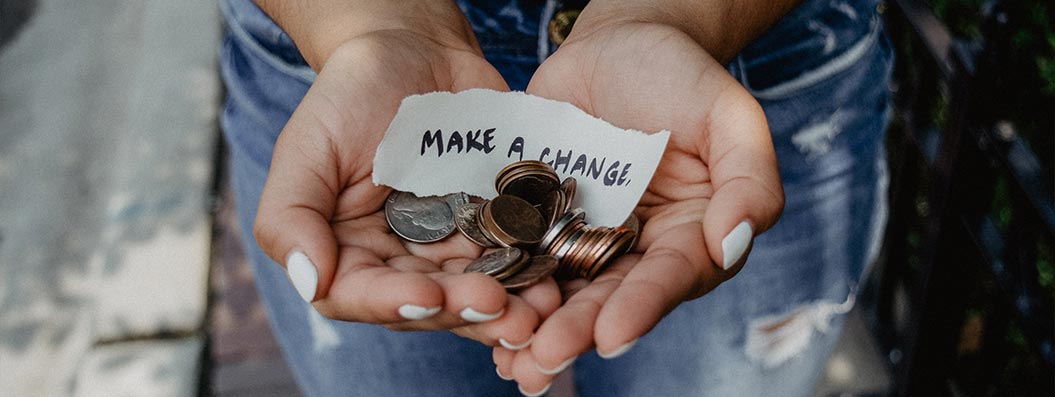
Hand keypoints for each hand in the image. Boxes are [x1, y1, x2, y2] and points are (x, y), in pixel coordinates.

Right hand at [253, 14, 559, 345]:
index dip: (394, 303)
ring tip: (539, 310)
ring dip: (509, 309)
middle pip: (428, 305)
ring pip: (477, 293)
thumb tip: (309, 281)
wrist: (415, 51)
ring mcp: (451, 248)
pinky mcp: (495, 228)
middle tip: (499, 306)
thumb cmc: (350, 95)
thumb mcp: (307, 147)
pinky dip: (535, 274)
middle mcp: (399, 261)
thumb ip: (290, 217)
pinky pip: (516, 260)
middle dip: (463, 310)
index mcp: (346, 252)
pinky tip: (556, 281)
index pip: (360, 296)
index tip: (429, 295)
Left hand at [494, 21, 783, 391]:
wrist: (620, 41)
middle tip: (544, 358)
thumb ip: (749, 180)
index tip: (612, 335)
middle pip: (609, 297)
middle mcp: (637, 248)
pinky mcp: (540, 218)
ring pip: (561, 290)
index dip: (642, 307)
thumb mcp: (730, 116)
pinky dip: (502, 284)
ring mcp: (585, 235)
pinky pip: (520, 254)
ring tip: (510, 360)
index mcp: (690, 235)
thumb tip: (732, 244)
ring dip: (535, 327)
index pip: (670, 277)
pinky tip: (477, 313)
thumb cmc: (683, 75)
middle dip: (577, 330)